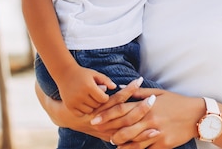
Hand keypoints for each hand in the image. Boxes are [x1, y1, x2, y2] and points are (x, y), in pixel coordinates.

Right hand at [36, 77, 158, 143]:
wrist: (65, 113)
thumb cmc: (80, 97)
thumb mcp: (88, 86)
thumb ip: (102, 83)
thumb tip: (116, 85)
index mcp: (96, 106)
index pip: (116, 98)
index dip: (129, 90)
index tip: (140, 80)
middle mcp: (99, 119)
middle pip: (122, 115)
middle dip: (139, 109)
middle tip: (153, 100)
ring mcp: (101, 130)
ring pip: (123, 131)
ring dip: (140, 130)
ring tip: (157, 126)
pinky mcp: (103, 136)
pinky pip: (120, 141)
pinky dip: (132, 141)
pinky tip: (145, 139)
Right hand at [57, 65, 115, 115]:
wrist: (65, 73)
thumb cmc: (83, 74)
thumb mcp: (95, 74)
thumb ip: (106, 80)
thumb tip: (115, 87)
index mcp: (89, 86)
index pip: (103, 99)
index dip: (105, 97)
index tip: (103, 94)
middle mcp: (81, 95)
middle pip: (97, 105)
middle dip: (98, 102)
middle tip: (96, 96)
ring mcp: (74, 101)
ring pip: (89, 111)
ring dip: (91, 107)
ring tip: (90, 99)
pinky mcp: (69, 106)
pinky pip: (80, 113)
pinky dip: (83, 110)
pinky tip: (83, 103)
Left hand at [107, 88, 201, 148]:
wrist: (197, 116)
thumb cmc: (177, 102)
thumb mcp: (159, 92)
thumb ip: (139, 92)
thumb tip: (121, 87)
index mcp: (148, 105)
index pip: (122, 109)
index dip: (106, 114)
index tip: (95, 118)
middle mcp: (150, 119)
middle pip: (124, 127)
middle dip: (109, 130)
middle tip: (99, 132)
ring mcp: (156, 133)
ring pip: (132, 141)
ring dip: (119, 142)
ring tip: (112, 141)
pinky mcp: (162, 144)